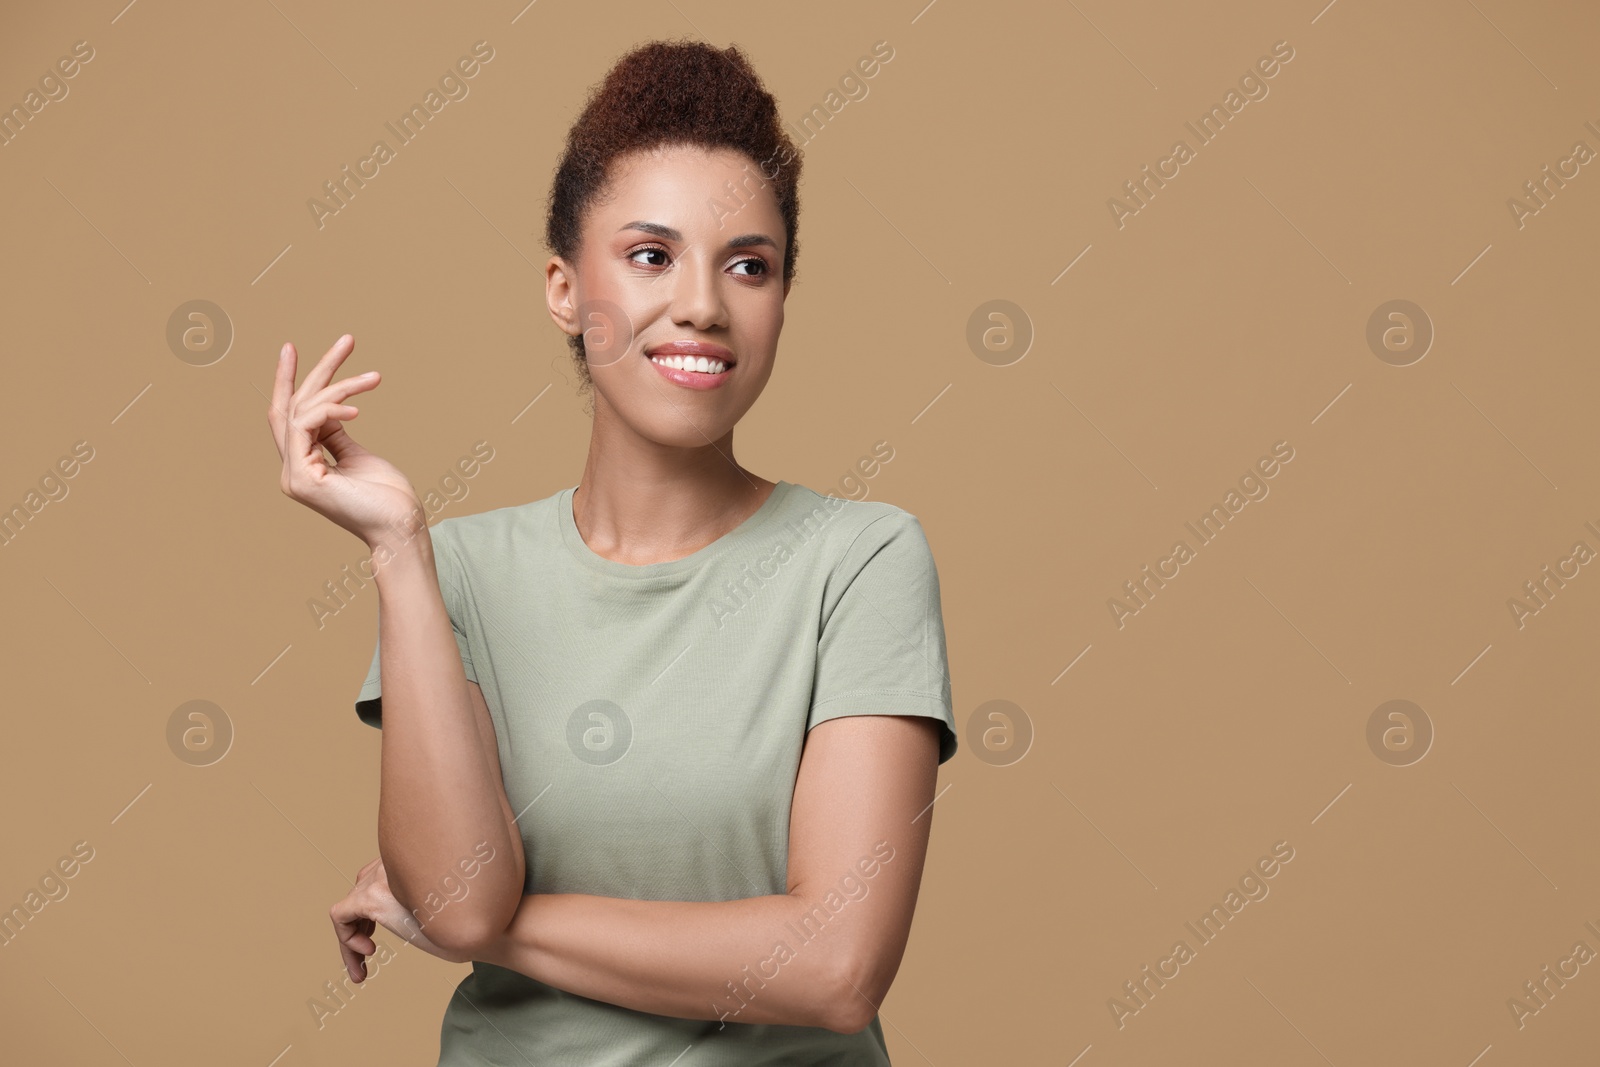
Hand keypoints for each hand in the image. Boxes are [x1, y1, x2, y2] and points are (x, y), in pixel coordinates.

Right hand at [269, 334, 425, 546]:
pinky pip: (305, 426)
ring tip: (373, 379)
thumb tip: (331, 411)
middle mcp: (292, 470)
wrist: (400, 527)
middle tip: (346, 340)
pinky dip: (329, 410)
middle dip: (316, 369)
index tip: (293, 349)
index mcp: (304, 465)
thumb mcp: (359, 456)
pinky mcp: (302, 479)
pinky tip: (356, 408)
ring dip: (338, 387)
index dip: (291, 381)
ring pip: (301, 411)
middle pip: (293, 407)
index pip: (290, 416)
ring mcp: (294, 476)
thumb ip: (336, 435)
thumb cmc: (388, 498)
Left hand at [330, 855, 468, 981]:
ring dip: (352, 938)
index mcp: (412, 859)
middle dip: (361, 924)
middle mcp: (394, 861)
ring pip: (348, 906)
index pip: (376, 876)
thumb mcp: (441, 906)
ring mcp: (382, 877)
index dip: (372, 911)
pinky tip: (368, 955)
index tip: (376, 940)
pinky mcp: (372, 897)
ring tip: (365, 964)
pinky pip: (340, 916)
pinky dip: (346, 939)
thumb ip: (420, 901)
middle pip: (360, 889)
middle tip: (370, 953)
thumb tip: (408, 916)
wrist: (488, 927)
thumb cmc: (472, 922)